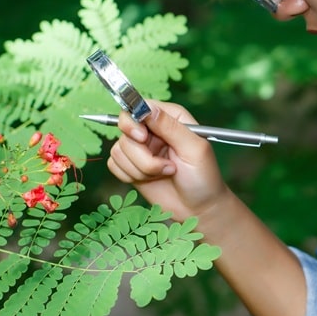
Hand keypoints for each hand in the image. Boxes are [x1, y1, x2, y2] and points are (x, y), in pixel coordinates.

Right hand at [106, 101, 227, 221]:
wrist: (198, 209)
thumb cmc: (203, 178)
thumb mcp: (193, 149)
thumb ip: (171, 127)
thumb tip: (147, 108)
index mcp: (170, 117)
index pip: (140, 106)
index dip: (134, 121)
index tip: (142, 138)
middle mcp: (153, 129)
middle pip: (125, 128)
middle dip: (139, 152)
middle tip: (159, 165)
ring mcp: (141, 148)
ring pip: (119, 149)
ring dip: (141, 168)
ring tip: (164, 173)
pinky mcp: (131, 165)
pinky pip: (114, 164)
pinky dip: (129, 175)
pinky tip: (150, 180)